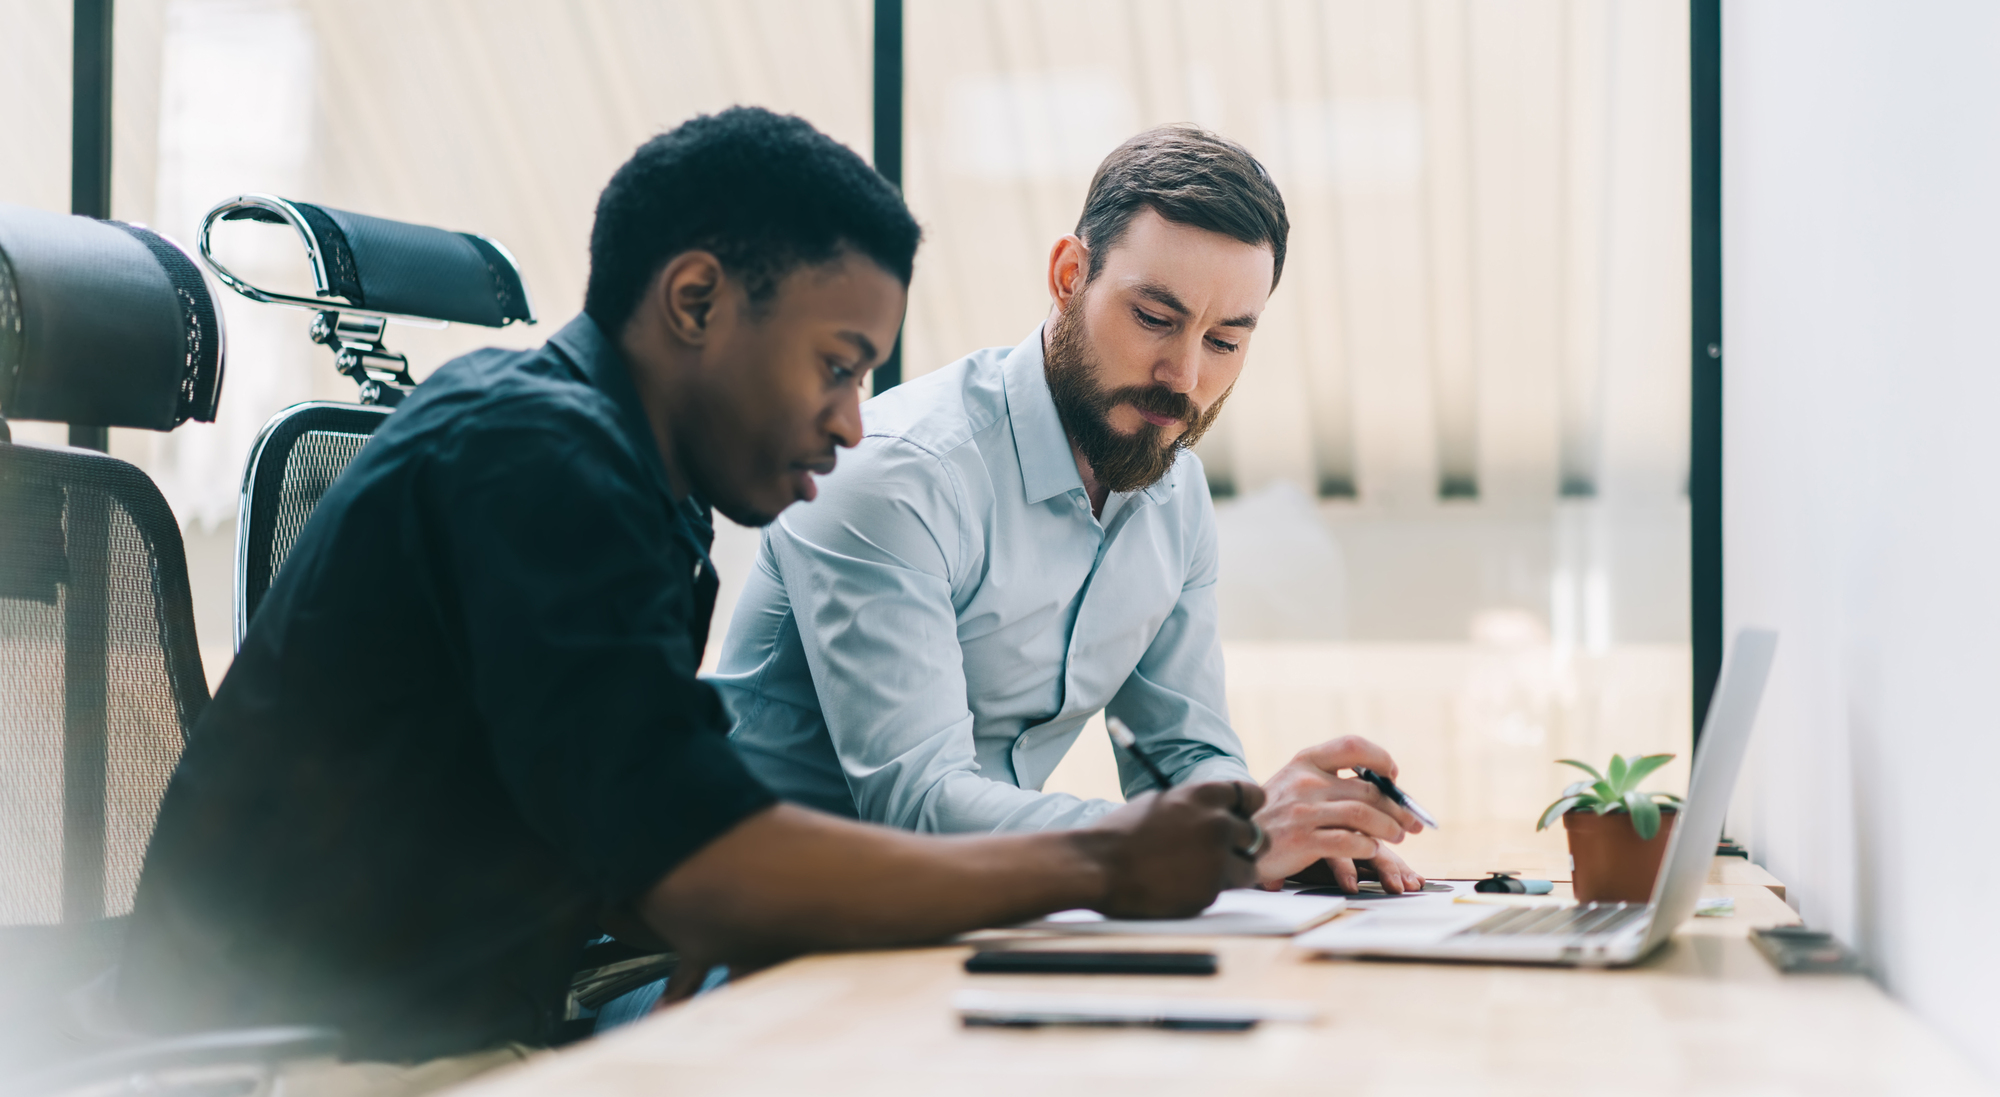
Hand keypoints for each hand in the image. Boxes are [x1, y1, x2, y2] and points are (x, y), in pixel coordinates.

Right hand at [1074, 781, 1265, 917]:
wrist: (1098, 866)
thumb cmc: (1123, 833)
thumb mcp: (1163, 803)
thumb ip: (1197, 807)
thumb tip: (1220, 812)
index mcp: (1205, 796)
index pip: (1253, 796)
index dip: (1247, 810)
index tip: (1241, 818)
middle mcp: (1218, 824)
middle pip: (1258, 835)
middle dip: (1244, 845)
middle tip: (1225, 852)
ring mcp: (1217, 859)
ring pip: (1250, 867)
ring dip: (1235, 870)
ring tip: (1205, 872)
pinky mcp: (1211, 891)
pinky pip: (1227, 890)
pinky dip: (1213, 889)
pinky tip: (1185, 885)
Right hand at [1252, 735, 1423, 886]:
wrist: (1235, 839)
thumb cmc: (1271, 816)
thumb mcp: (1291, 784)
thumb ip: (1326, 781)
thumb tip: (1376, 787)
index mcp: (1305, 762)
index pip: (1352, 746)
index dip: (1380, 758)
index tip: (1392, 775)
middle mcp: (1306, 782)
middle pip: (1368, 788)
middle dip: (1397, 807)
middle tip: (1411, 822)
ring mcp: (1304, 811)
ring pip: (1364, 814)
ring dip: (1389, 827)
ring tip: (1397, 836)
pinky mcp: (1303, 840)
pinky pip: (1350, 841)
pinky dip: (1368, 847)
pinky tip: (1371, 850)